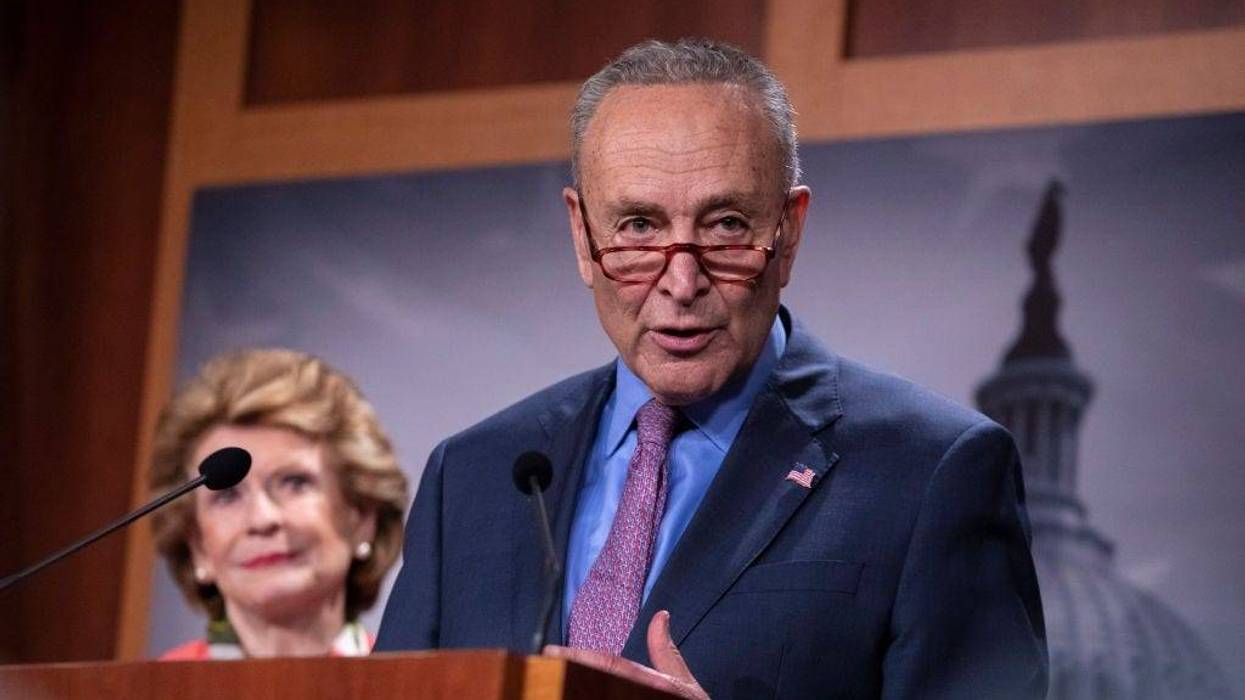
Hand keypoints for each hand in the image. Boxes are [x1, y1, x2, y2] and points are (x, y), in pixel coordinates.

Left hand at [543, 610, 709, 698]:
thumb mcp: (684, 685)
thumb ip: (666, 653)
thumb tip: (661, 615)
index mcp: (654, 684)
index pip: (610, 665)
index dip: (578, 656)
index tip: (549, 650)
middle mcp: (642, 696)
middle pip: (594, 687)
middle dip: (564, 680)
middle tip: (537, 669)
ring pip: (592, 696)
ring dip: (568, 692)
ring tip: (542, 688)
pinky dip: (577, 697)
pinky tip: (563, 695)